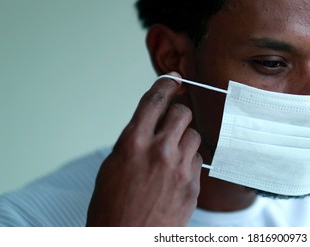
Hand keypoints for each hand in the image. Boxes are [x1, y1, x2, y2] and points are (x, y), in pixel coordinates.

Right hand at [86, 72, 201, 225]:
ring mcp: (178, 168)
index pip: (154, 101)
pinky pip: (197, 159)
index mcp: (133, 143)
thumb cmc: (112, 208)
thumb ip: (134, 141)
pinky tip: (176, 173)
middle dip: (178, 113)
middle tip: (173, 121)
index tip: (174, 79)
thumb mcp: (113, 167)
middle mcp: (158, 150)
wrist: (127, 240)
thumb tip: (151, 124)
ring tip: (171, 154)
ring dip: (184, 139)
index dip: (166, 85)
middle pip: (182, 113)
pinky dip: (189, 161)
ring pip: (193, 135)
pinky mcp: (192, 184)